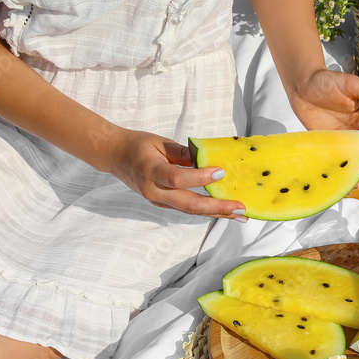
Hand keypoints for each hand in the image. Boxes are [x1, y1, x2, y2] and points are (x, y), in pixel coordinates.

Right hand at [105, 130, 246, 218]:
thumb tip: (208, 160)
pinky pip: (188, 209)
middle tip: (241, 208)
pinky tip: (227, 211)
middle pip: (188, 204)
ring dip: (217, 213)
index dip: (199, 177)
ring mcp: (159, 201)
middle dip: (217, 208)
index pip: (177, 178)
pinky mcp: (164, 204)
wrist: (116, 157)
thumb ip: (183, 153)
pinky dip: (208, 210)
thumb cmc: (139, 146)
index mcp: (150, 171)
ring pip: (191, 210)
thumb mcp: (160, 142)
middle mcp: (154, 191)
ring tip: (241, 215)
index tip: (221, 172)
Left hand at [287, 69, 358, 172]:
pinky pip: (339, 157)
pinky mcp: (331, 143)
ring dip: (358, 167)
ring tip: (357, 179)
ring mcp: (345, 137)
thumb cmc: (326, 80)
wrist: (301, 86)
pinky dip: (342, 167)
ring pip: (355, 154)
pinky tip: (343, 177)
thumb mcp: (351, 84)